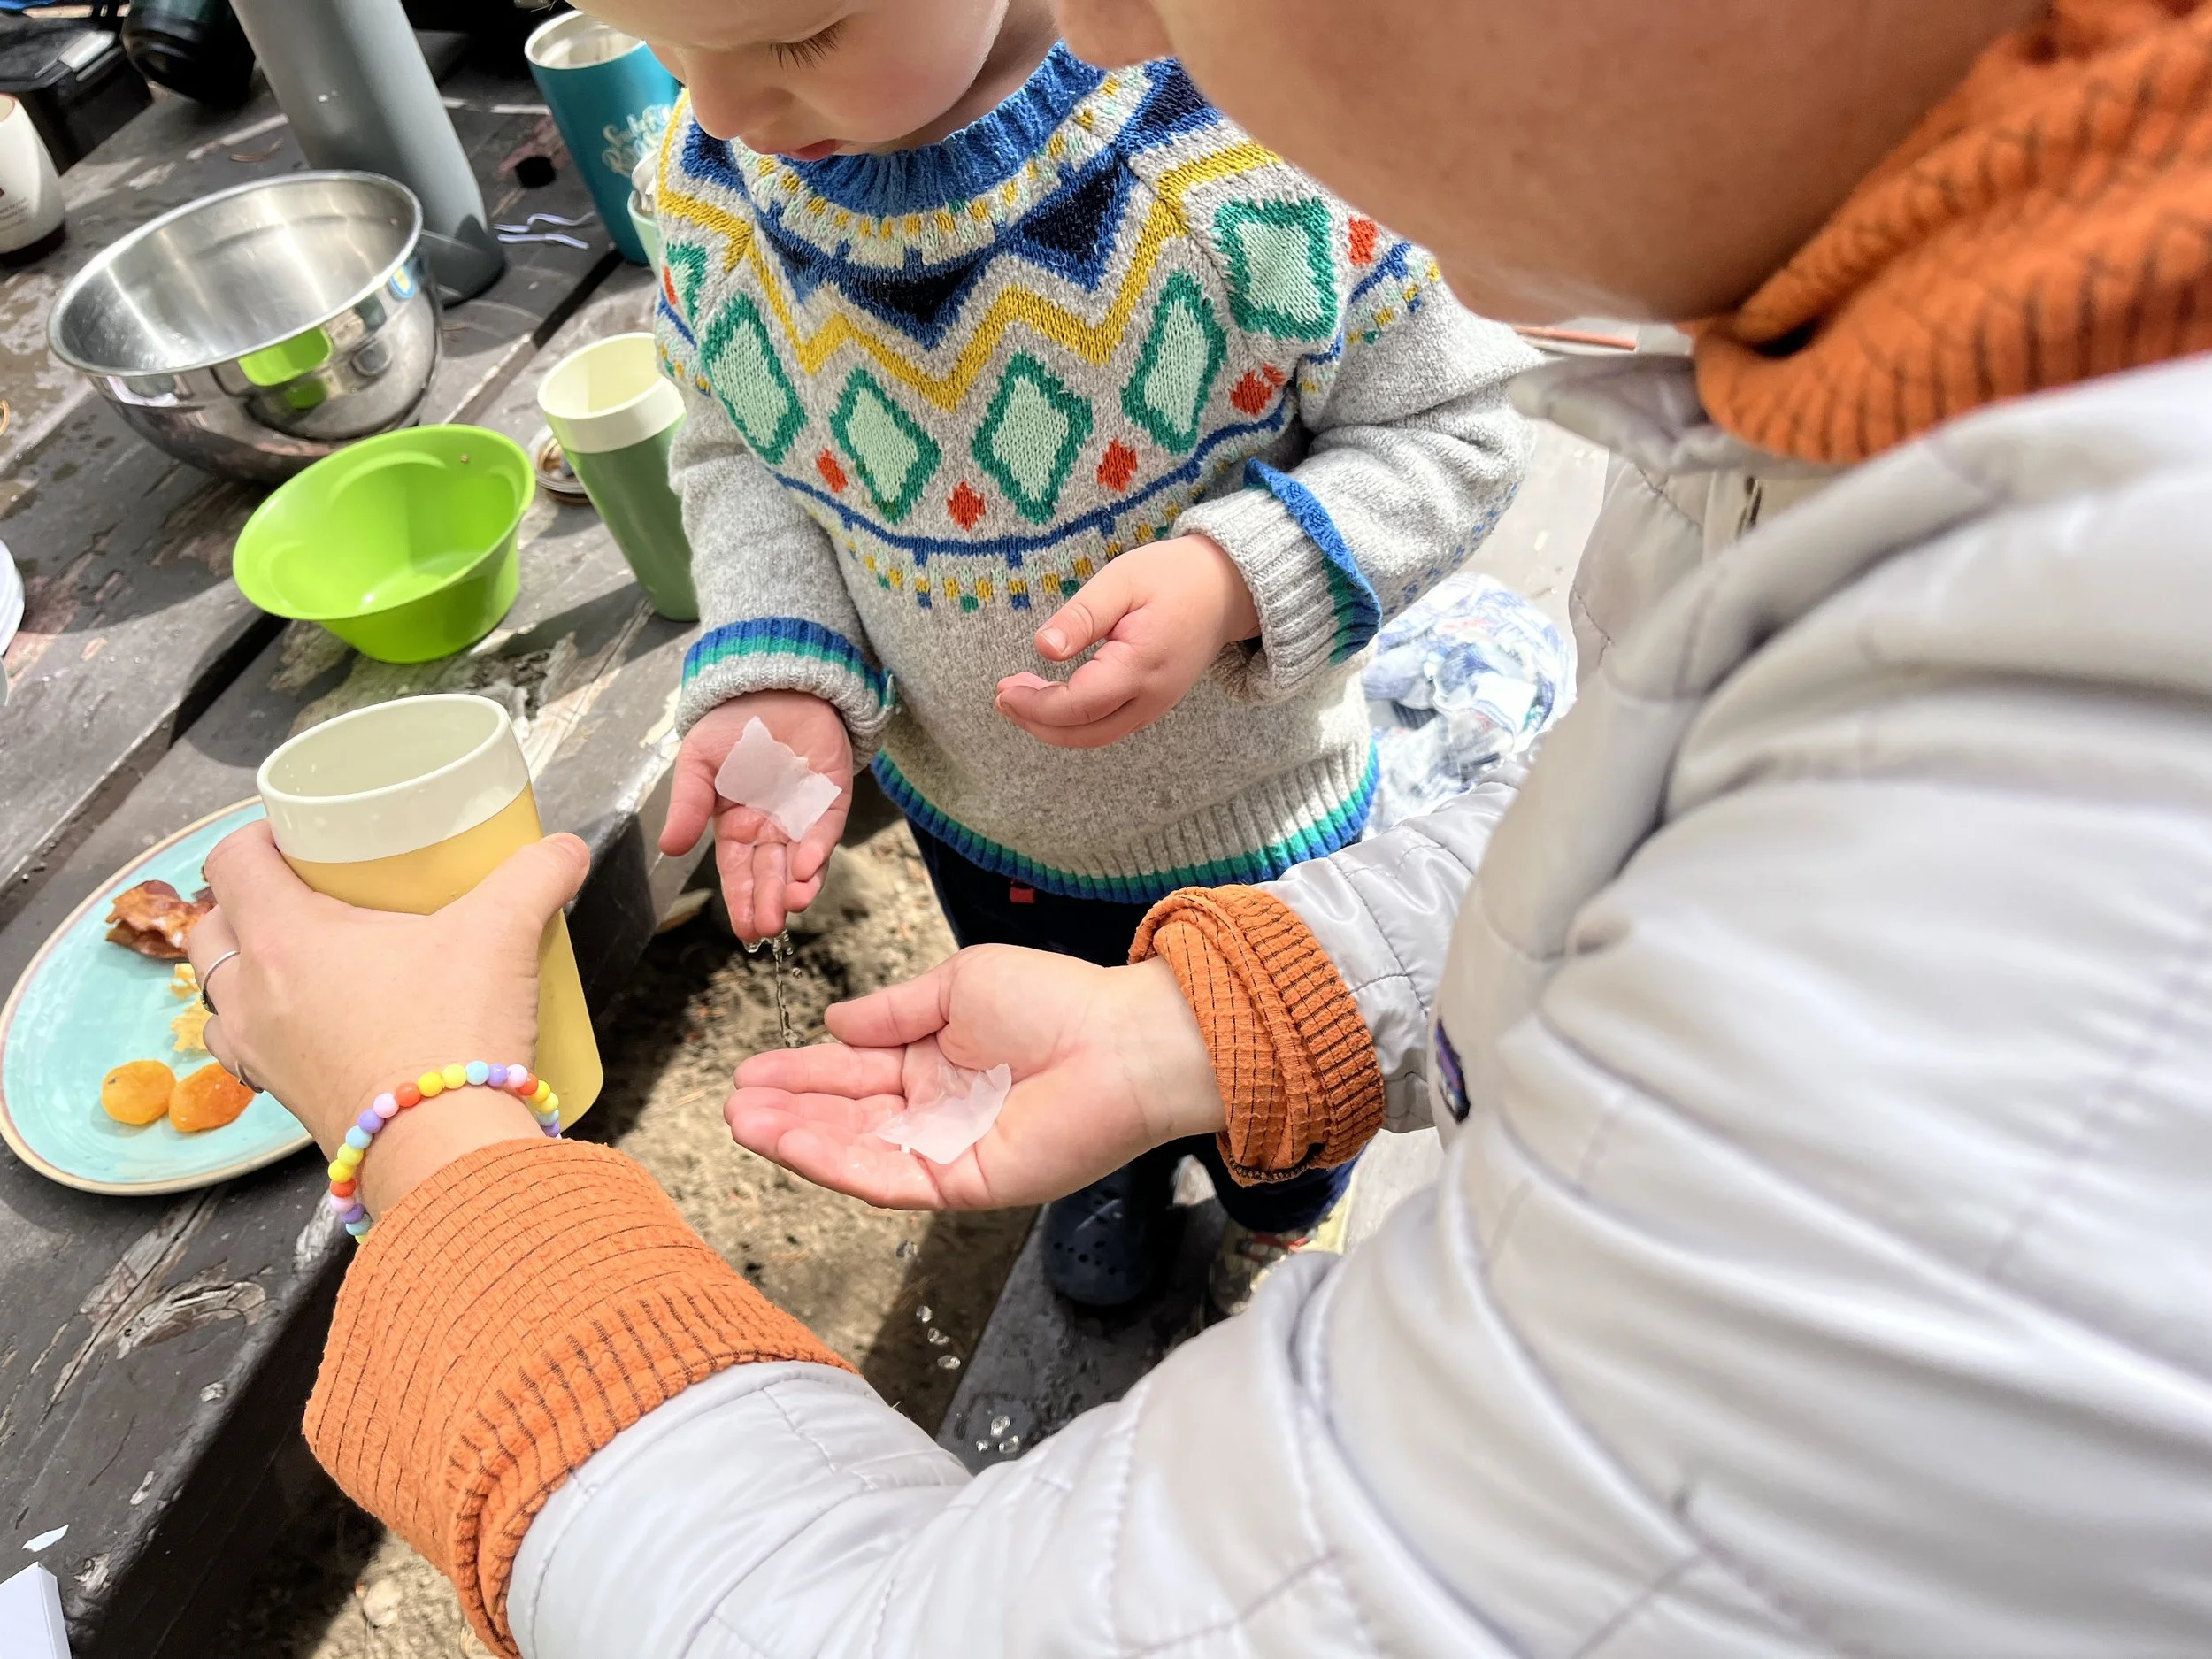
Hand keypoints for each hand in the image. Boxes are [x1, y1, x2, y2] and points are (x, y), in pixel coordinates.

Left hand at [186, 823, 588, 1214]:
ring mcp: (260, 1052)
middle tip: (309, 891)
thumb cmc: (453, 1035)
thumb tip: (564, 849)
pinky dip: (269, 1026)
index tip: (301, 835)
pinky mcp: (285, 1097)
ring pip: (220, 993)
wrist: (446, 1152)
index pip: (233, 860)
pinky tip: (320, 1022)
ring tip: (307, 958)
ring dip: (248, 968)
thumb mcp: (502, 933)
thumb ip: (535, 876)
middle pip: (214, 925)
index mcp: (283, 937)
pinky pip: (249, 1048)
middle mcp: (251, 995)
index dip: (261, 834)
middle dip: (248, 899)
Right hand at [660, 691, 852, 944]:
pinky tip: (806, 868)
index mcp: (738, 824)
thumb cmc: (733, 723)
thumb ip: (688, 804)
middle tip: (767, 928)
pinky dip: (818, 849)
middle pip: (771, 874)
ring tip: (790, 906)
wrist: (774, 683)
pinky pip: (826, 828)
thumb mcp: (699, 763)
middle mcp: (773, 827)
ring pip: (802, 860)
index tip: (743, 930)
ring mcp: (805, 814)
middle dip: (769, 903)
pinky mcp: (833, 796)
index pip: (739, 871)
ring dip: (797, 885)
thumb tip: (668, 847)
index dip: (741, 899)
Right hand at [724, 948, 1225, 1207]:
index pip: (851, 1072)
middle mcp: (935, 1112)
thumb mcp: (958, 985)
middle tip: (733, 1102)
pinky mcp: (963, 1183)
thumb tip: (832, 1022)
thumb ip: (891, 1012)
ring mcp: (946, 1151)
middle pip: (844, 1118)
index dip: (800, 1073)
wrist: (1121, 1040)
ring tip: (744, 1121)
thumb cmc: (1059, 1002)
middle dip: (786, 1111)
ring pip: (856, 1152)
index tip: (750, 1069)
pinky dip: (837, 1162)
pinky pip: (887, 1178)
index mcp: (934, 1062)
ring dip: (797, 1139)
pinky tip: (793, 1142)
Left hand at [995, 534, 1258, 747]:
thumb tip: (1042, 648)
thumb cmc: (1174, 577)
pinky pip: (1109, 726)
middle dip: (1037, 723)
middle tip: (1002, 697)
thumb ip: (1082, 616)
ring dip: (1053, 727)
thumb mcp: (1122, 581)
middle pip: (1084, 733)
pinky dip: (1075, 722)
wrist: (1227, 588)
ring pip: (1096, 736)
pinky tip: (1052, 700)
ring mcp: (1156, 705)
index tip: (1003, 690)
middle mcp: (1151, 697)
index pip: (1077, 704)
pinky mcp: (1155, 703)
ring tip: (1019, 700)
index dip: (1035, 706)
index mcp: (1140, 666)